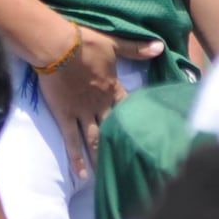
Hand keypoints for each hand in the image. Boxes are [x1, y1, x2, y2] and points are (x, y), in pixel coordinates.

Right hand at [36, 26, 163, 180]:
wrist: (58, 46)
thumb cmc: (86, 43)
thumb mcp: (114, 43)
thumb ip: (136, 49)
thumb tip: (160, 47)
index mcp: (112, 88)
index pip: (128, 107)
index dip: (135, 120)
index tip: (144, 134)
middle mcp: (100, 104)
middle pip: (112, 128)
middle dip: (120, 144)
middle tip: (129, 163)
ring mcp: (82, 112)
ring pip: (94, 139)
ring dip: (101, 157)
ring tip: (107, 176)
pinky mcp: (65, 115)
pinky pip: (72, 140)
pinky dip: (77, 159)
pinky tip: (82, 175)